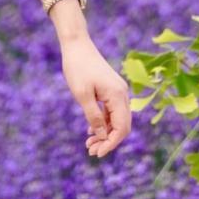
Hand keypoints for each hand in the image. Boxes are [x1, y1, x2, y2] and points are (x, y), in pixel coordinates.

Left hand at [61, 36, 132, 158]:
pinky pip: (111, 112)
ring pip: (116, 120)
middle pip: (122, 126)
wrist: (77, 45)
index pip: (121, 128)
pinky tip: (90, 132)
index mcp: (118, 95)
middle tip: (91, 151)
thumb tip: (102, 136)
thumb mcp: (82, 95)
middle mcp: (122, 94)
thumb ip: (93, 117)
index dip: (111, 143)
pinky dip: (103, 123)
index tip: (98, 153)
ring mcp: (117, 91)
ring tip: (88, 145)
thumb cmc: (77, 68)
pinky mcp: (111, 90)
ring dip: (104, 133)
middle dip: (108, 141)